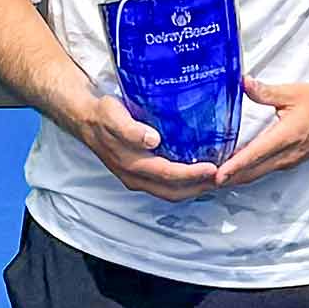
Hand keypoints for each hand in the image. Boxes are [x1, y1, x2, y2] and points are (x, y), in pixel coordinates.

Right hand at [71, 94, 218, 201]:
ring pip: (171, 192)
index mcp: (131, 164)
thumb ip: (131, 129)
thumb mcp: (113, 116)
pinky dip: (185, 184)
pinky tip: (198, 173)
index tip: (213, 168)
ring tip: (216, 179)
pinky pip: (166, 186)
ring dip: (194, 188)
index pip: (168, 175)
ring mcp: (138, 178)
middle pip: (174, 191)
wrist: (85, 119)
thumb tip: (152, 139)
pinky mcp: (140, 175)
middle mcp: (135, 177)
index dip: (192, 174)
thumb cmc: (102, 115)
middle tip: (224, 177)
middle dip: (200, 187)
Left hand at [214, 77, 308, 188]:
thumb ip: (265, 91)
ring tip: (214, 178)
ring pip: (258, 174)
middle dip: (228, 178)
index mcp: (285, 137)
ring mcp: (289, 161)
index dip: (234, 166)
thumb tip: (243, 82)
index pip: (255, 155)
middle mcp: (286, 154)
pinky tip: (236, 169)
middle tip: (204, 180)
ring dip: (237, 177)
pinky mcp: (290, 162)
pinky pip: (265, 171)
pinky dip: (248, 173)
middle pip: (252, 172)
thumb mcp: (293, 92)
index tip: (217, 175)